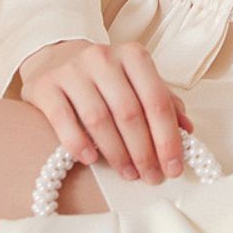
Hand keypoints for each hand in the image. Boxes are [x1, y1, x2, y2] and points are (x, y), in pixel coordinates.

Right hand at [19, 39, 193, 182]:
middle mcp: (103, 58)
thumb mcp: (137, 80)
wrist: (57, 57)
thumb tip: (187, 131)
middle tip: (151, 176)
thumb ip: (163, 101)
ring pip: (99, 119)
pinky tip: (91, 160)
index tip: (174, 166)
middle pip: (129, 112)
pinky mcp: (45, 86)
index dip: (167, 137)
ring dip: (116, 153)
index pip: (156, 100)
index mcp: (133, 55)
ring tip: (128, 173)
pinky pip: (64, 120)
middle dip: (144, 151)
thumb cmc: (105, 76)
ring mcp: (72, 71)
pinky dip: (79, 144)